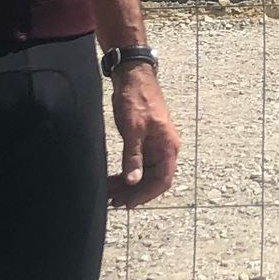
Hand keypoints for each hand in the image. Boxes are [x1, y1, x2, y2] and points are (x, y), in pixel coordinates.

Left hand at [109, 66, 178, 208]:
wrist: (133, 76)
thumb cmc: (137, 98)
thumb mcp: (133, 129)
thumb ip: (133, 156)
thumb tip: (133, 181)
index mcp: (168, 147)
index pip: (162, 181)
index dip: (146, 195)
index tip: (128, 203)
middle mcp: (164, 149)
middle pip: (152, 180)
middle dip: (134, 193)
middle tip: (113, 202)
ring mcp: (154, 146)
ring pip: (143, 174)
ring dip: (128, 185)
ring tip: (110, 194)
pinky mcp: (143, 142)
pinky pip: (137, 164)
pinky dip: (126, 174)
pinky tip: (114, 180)